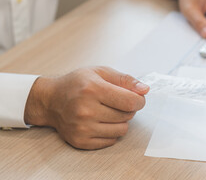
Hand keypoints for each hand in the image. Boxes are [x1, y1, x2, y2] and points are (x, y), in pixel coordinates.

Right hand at [24, 67, 148, 149]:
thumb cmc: (77, 83)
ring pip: (122, 130)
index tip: (137, 98)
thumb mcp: (101, 72)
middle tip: (117, 102)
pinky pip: (111, 140)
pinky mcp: (81, 141)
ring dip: (121, 121)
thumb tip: (145, 89)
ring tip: (109, 111)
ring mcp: (82, 128)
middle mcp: (86, 110)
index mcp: (93, 89)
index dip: (139, 100)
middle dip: (128, 108)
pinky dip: (111, 131)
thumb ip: (125, 80)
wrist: (51, 100)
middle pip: (127, 115)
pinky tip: (101, 121)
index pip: (130, 101)